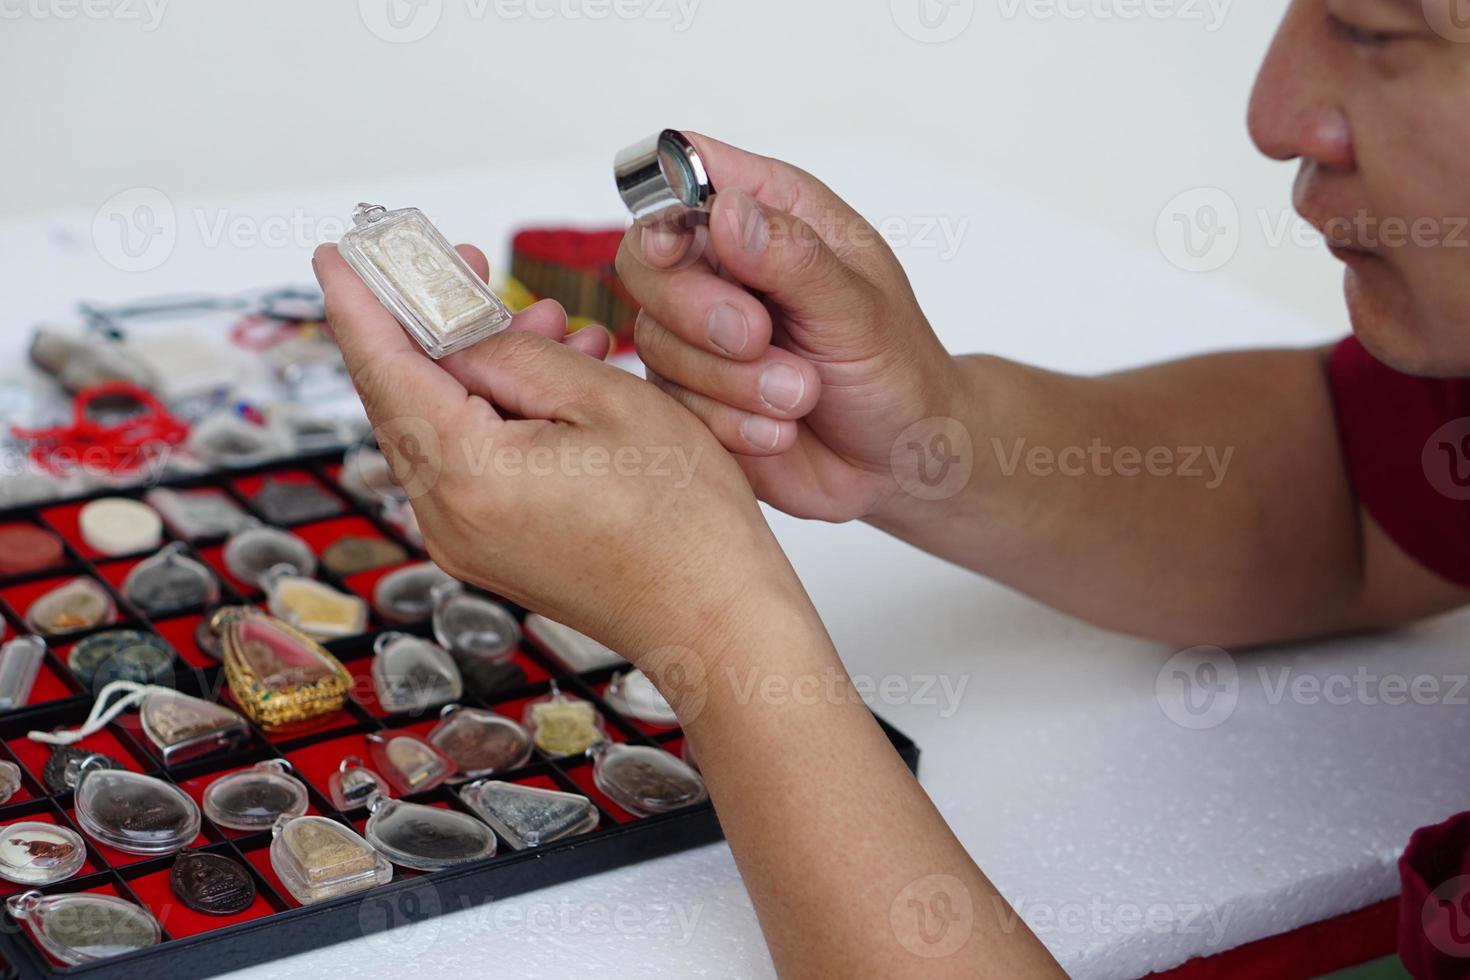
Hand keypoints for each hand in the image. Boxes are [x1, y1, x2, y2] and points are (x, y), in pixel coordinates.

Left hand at [312, 241, 804, 672]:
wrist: (715, 620)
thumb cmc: (684, 525)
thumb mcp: (606, 401)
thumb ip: (515, 355)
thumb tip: (453, 328)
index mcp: (468, 475)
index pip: (383, 368)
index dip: (358, 303)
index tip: (338, 256)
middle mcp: (447, 518)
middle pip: (405, 397)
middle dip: (437, 325)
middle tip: (472, 268)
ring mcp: (464, 542)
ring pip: (441, 427)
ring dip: (480, 369)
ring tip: (552, 329)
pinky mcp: (488, 552)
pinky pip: (468, 464)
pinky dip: (495, 414)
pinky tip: (552, 386)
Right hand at [616, 133, 965, 523]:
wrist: (899, 461)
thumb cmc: (895, 367)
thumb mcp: (860, 307)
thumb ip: (794, 258)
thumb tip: (726, 211)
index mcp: (771, 212)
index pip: (685, 171)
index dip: (665, 202)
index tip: (677, 247)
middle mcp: (723, 265)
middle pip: (644, 259)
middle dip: (696, 308)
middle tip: (759, 338)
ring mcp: (698, 333)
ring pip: (655, 341)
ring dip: (731, 381)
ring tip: (802, 395)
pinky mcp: (691, 394)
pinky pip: (672, 403)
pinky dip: (729, 423)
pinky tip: (781, 431)